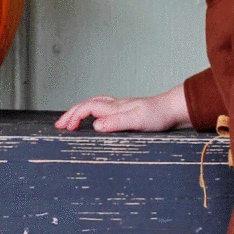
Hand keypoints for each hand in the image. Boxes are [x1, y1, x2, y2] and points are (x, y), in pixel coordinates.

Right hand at [54, 84, 191, 132]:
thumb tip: (96, 126)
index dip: (73, 117)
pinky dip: (92, 112)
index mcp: (115, 107)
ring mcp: (121, 108)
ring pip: (94, 105)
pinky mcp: (127, 112)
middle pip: (86, 104)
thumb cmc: (159, 116)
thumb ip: (117, 123)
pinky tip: (94, 119)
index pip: (87, 108)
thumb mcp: (138, 121)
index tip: (64, 128)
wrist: (174, 110)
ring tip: (70, 121)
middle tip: (59, 125)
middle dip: (71, 113)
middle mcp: (115, 105)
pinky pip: (102, 109)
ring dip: (80, 111)